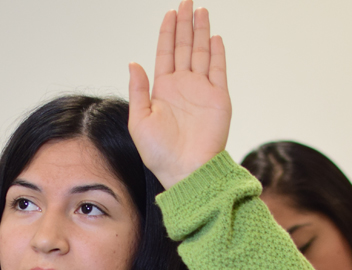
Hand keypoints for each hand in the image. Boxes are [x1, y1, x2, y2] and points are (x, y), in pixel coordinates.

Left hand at [128, 1, 230, 188]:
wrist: (185, 170)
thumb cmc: (159, 153)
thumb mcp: (139, 121)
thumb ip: (138, 91)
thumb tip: (133, 63)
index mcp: (162, 92)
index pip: (165, 55)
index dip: (167, 34)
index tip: (169, 14)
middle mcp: (182, 88)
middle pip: (184, 48)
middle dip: (184, 25)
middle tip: (186, 2)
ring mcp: (201, 91)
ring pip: (201, 53)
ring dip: (200, 32)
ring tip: (200, 11)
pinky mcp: (218, 97)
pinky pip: (218, 69)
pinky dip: (216, 53)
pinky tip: (214, 37)